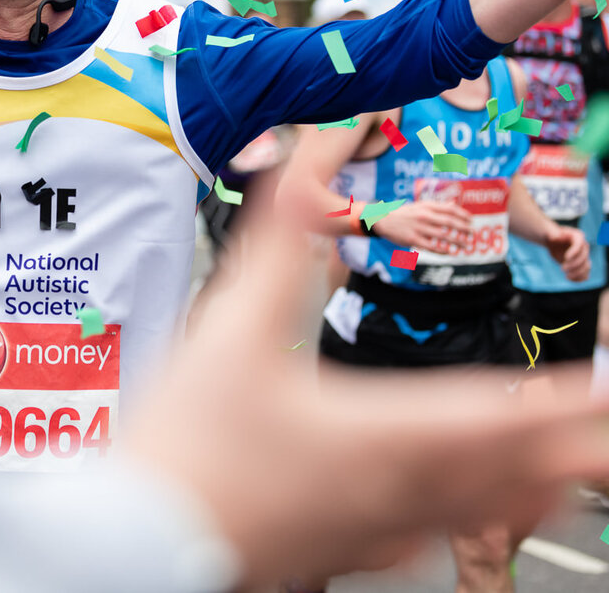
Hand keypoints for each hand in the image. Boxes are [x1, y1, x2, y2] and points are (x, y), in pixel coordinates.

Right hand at [125, 194, 608, 586]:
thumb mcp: (232, 324)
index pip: (502, 414)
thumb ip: (276, 239)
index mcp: (383, 431)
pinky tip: (480, 507)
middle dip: (579, 449)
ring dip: (541, 484)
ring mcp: (377, 524)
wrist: (142, 535)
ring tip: (577, 468)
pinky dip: (483, 514)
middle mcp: (398, 485)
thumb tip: (302, 164)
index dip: (570, 403)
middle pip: (515, 473)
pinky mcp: (348, 543)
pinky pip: (439, 532)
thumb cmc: (189, 441)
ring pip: (484, 509)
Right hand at [368, 199, 470, 252]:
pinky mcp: (413, 239)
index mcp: (426, 206)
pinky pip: (432, 246)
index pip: (450, 209)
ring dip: (457, 241)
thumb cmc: (404, 213)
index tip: (471, 220)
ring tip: (466, 246)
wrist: (382, 220)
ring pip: (443, 236)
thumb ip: (437, 206)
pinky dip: (443, 250)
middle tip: (472, 234)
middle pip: (449, 222)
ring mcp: (418, 228)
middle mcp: (424, 216)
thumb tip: (454, 204)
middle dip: (464, 229)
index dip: (463, 215)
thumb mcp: (419, 206)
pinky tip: (451, 252)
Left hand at [545, 224, 590, 281]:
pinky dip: (580, 278)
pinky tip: (570, 279)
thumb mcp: (551, 234)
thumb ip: (552, 235)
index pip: (579, 246)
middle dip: (574, 265)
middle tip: (562, 268)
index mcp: (578, 237)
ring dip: (578, 273)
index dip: (574, 252)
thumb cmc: (552, 237)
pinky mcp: (582, 265)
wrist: (554, 242)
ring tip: (567, 276)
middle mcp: (584, 246)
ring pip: (586, 267)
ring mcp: (585, 256)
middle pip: (583, 258)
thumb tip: (554, 237)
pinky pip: (585, 274)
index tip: (565, 258)